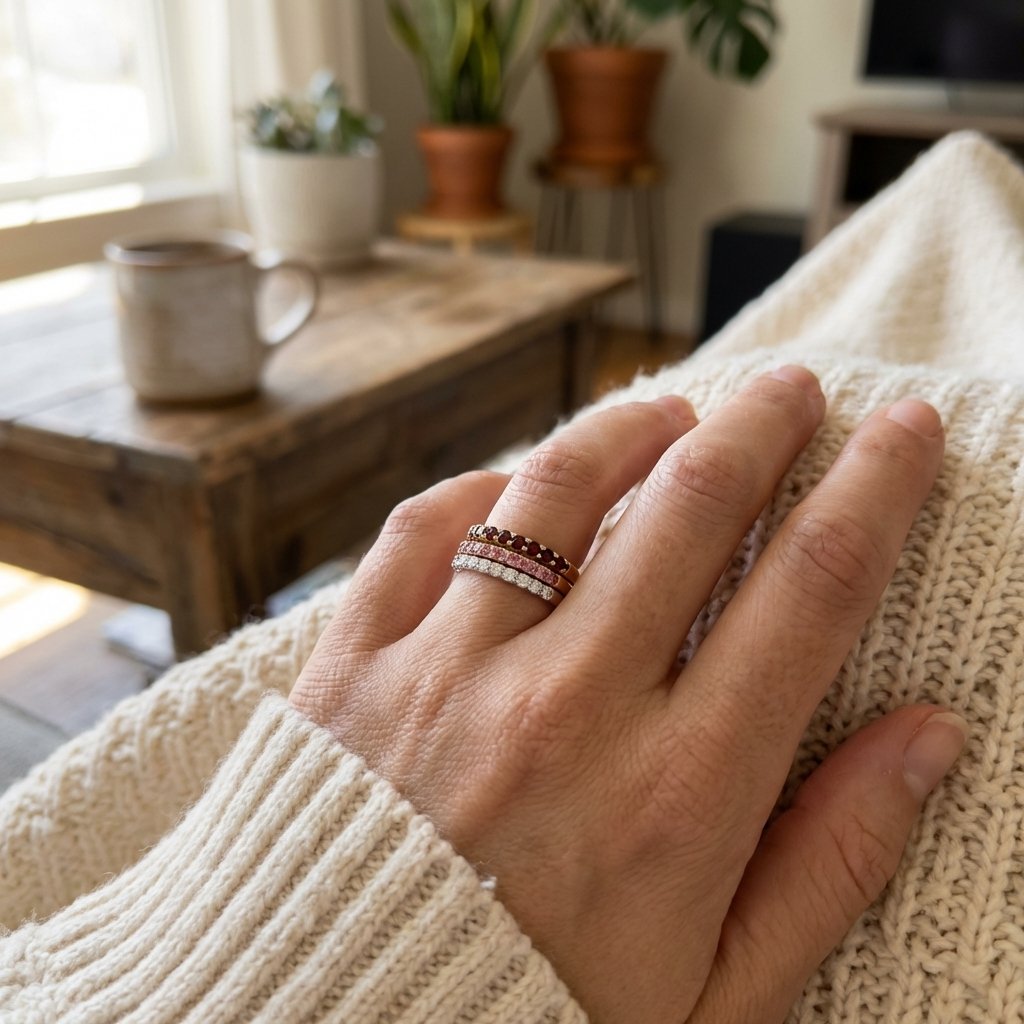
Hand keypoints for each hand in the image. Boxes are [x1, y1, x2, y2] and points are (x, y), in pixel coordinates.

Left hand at [291, 366, 965, 1022]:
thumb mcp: (715, 998)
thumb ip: (829, 861)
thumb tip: (928, 737)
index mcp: (673, 793)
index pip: (809, 592)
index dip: (874, 493)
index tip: (902, 434)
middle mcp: (562, 708)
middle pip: (690, 508)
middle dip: (761, 428)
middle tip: (792, 391)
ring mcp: (444, 672)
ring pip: (555, 492)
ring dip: (628, 432)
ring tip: (672, 414)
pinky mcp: (351, 663)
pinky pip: (424, 529)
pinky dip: (481, 487)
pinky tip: (519, 484)